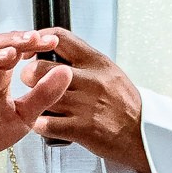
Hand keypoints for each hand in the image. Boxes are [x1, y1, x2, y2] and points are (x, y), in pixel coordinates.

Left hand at [23, 32, 147, 172]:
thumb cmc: (124, 105)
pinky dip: (39, 125)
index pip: (61, 38)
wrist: (142, 135)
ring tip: (39, 105)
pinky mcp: (82, 129)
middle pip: (41, 68)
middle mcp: (91, 80)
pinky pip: (47, 124)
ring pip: (42, 96)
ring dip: (34, 101)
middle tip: (31, 83)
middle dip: (29, 75)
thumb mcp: (110, 73)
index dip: (39, 40)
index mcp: (97, 62)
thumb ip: (84, 62)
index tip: (31, 50)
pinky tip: (43, 124)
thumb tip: (57, 52)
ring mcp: (85, 105)